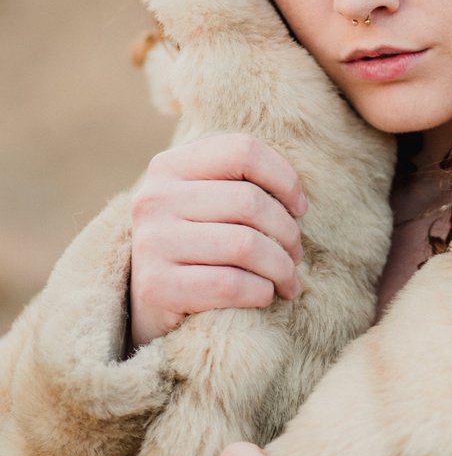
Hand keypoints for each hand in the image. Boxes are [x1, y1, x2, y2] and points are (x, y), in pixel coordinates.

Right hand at [130, 134, 307, 348]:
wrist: (148, 304)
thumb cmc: (196, 246)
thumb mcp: (207, 202)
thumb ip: (240, 183)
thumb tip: (297, 198)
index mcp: (169, 166)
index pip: (243, 150)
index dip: (284, 178)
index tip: (299, 208)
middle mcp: (155, 199)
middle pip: (249, 201)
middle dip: (288, 232)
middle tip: (296, 254)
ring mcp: (152, 242)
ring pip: (245, 245)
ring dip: (281, 267)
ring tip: (289, 279)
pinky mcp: (156, 287)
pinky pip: (231, 285)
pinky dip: (261, 292)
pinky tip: (266, 295)